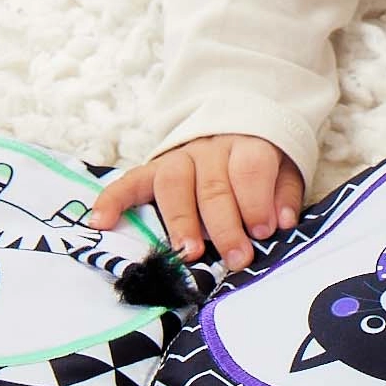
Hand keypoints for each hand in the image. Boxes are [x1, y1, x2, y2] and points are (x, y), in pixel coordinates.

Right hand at [88, 134, 303, 271]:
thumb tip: (283, 222)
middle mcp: (209, 149)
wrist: (233, 128)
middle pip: (213, 185)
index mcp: (246, 145)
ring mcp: (178, 158)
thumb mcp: (285, 169)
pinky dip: (112, 200)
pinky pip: (129, 181)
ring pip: (174, 184)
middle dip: (224, 225)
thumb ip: (283, 194)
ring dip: (181, 220)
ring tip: (188, 252)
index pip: (248, 169)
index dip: (255, 201)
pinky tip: (100, 221)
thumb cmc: (260, 162)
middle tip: (236, 258)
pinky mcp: (152, 170)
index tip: (263, 231)